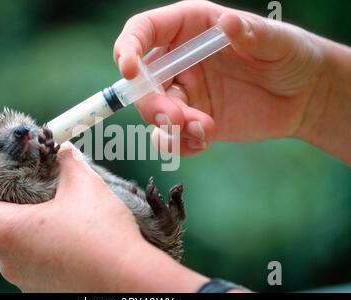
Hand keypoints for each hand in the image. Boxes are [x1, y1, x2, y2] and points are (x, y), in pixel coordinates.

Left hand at [0, 143, 206, 291]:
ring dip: (9, 225)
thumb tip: (65, 150)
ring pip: (1, 247)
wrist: (127, 280)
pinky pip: (21, 262)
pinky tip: (54, 233)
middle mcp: (8, 258)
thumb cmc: (102, 233)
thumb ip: (70, 162)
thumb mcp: (86, 186)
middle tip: (8, 184)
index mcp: (8, 230)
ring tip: (34, 207)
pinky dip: (26, 244)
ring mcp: (22, 278)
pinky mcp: (39, 288)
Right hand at [114, 0, 329, 155]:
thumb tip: (228, 22)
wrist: (302, 95)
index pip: (144, 30)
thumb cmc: (290, 55)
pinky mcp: (191, 121)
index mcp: (190, 27)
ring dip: (168, 128)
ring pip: (153, 113)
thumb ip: (253, 33)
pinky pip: (170, 138)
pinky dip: (180, 144)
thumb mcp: (278, 40)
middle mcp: (179, 60)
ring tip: (204, 130)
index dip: (128, 46)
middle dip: (152, 103)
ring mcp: (184, 93)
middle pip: (142, 81)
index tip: (128, 69)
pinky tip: (206, 139)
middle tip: (176, 119)